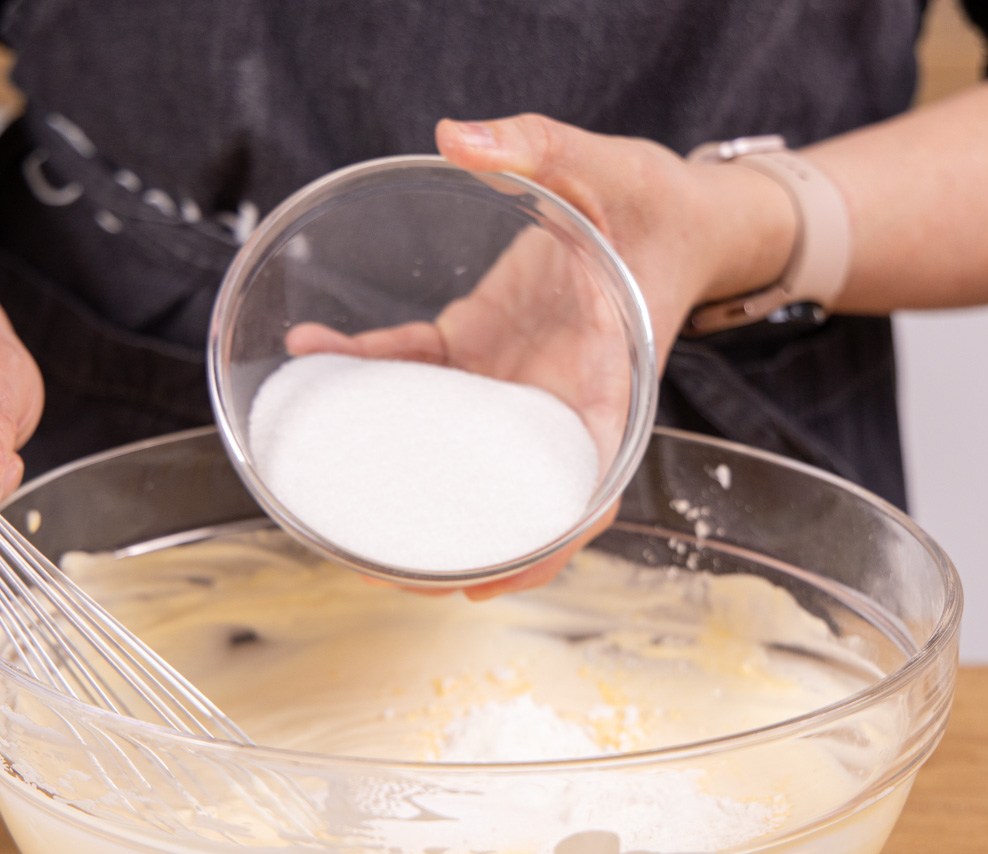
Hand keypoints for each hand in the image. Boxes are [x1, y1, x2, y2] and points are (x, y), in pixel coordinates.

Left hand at [288, 113, 795, 598]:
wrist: (671, 210)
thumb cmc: (657, 204)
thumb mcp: (609, 167)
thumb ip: (540, 146)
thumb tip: (459, 136)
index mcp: (605, 389)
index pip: (582, 492)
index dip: (540, 549)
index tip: (485, 583)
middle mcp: (554, 401)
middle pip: (506, 499)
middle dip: (450, 545)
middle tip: (379, 571)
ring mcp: (511, 382)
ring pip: (450, 451)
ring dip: (398, 484)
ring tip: (335, 514)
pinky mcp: (478, 348)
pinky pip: (416, 372)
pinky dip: (367, 371)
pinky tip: (316, 354)